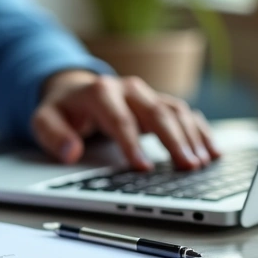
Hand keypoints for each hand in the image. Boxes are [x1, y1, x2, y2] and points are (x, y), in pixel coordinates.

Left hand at [31, 71, 218, 170]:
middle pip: (156, 113)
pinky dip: (200, 130)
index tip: (143, 167)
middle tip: (187, 166)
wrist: (74, 91)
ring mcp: (147, 94)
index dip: (132, 144)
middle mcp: (128, 89)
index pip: (120, 120)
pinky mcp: (158, 102)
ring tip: (202, 163)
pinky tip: (213, 150)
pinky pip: (185, 113)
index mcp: (100, 92)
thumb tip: (69, 152)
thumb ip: (53, 135)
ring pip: (175, 111)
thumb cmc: (62, 111)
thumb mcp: (44, 120)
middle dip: (173, 140)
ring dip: (191, 136)